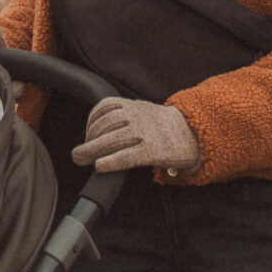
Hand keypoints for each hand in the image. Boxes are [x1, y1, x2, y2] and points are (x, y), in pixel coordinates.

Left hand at [73, 97, 201, 174]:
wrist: (193, 133)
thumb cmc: (162, 126)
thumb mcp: (142, 111)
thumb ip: (121, 116)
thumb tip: (93, 133)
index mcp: (134, 105)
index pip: (104, 108)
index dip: (91, 121)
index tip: (88, 134)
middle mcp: (138, 116)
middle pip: (105, 126)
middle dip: (88, 141)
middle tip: (78, 154)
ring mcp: (145, 133)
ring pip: (112, 140)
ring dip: (93, 151)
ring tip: (83, 160)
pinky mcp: (152, 151)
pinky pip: (127, 156)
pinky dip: (110, 162)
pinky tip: (100, 166)